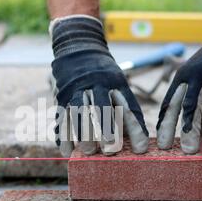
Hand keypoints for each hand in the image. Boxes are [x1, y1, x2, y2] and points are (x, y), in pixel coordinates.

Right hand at [50, 15, 148, 156]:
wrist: (78, 48)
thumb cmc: (105, 75)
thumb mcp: (120, 83)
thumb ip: (128, 109)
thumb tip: (139, 140)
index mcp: (114, 82)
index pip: (127, 107)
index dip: (134, 129)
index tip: (140, 148)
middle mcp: (95, 84)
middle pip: (101, 108)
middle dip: (106, 129)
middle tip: (109, 149)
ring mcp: (76, 89)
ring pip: (78, 112)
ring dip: (83, 134)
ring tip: (87, 152)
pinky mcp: (61, 96)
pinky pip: (61, 117)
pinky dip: (63, 135)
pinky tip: (66, 151)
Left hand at [157, 15, 201, 153]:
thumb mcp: (191, 71)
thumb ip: (183, 93)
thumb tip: (170, 118)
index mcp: (182, 78)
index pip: (170, 104)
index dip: (166, 125)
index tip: (163, 143)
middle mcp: (196, 77)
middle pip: (190, 108)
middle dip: (188, 131)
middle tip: (187, 152)